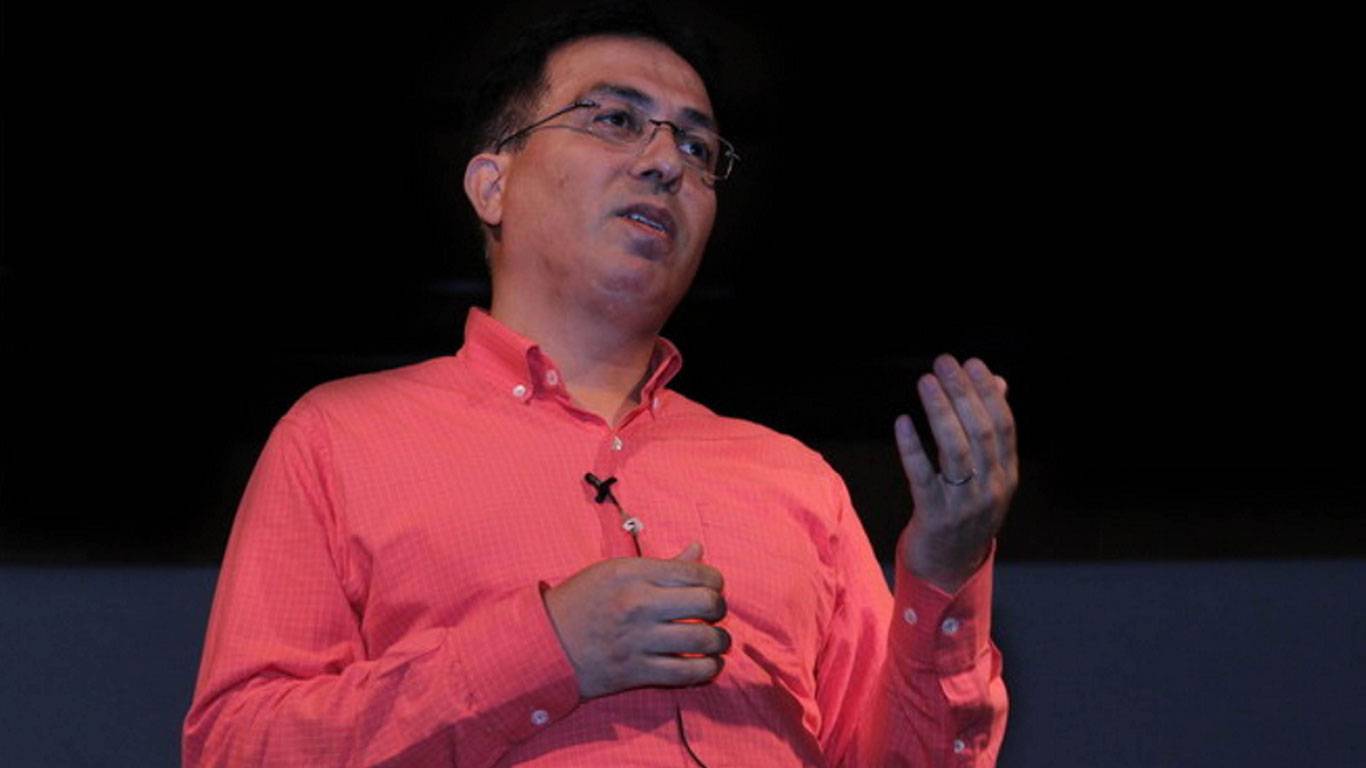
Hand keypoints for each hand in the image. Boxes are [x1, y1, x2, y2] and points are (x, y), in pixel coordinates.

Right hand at [541, 541, 730, 699]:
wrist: (543, 644)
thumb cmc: (580, 602)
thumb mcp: (615, 571)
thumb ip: (661, 564)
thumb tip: (698, 550)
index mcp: (633, 574)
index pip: (696, 572)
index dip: (714, 580)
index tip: (711, 587)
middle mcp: (638, 604)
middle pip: (707, 604)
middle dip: (719, 609)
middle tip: (713, 613)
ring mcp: (638, 640)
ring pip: (703, 640)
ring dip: (719, 641)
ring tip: (716, 640)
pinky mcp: (637, 672)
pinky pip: (687, 673)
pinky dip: (707, 670)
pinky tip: (707, 664)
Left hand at [894, 355, 1017, 592]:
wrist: (948, 571)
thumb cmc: (963, 513)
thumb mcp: (986, 476)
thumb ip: (991, 431)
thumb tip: (999, 382)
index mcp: (1006, 475)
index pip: (1003, 425)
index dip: (988, 392)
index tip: (972, 363)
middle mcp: (990, 489)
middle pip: (980, 432)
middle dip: (963, 393)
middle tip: (944, 362)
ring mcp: (964, 504)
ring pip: (955, 450)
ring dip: (940, 411)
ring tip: (926, 382)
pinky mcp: (934, 516)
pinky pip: (922, 477)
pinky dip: (912, 447)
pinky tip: (903, 422)